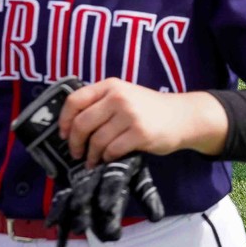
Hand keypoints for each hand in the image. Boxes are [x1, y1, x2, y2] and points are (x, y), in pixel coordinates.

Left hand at [58, 79, 226, 168]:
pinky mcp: (140, 133)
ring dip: (91, 155)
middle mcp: (119, 97)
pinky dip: (107, 158)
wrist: (182, 116)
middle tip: (76, 153)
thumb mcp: (125, 95)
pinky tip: (109, 158)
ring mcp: (130, 115)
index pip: (75, 100)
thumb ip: (101, 103)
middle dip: (75, 143)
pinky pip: (112, 150)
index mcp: (111, 85)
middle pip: (83, 123)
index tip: (63, 134)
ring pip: (97, 140)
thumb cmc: (148, 109)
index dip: (64, 120)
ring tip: (93, 160)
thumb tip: (70, 127)